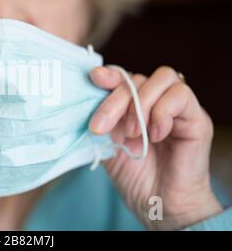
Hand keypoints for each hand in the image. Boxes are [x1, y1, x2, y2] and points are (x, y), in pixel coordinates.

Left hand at [89, 66, 222, 229]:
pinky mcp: (196, 118)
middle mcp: (156, 102)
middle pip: (138, 78)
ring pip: (162, 78)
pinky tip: (155, 135)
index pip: (124, 76)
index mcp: (134, 105)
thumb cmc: (135, 176)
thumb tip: (84, 99)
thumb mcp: (107, 144)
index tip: (94, 78)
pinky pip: (181, 95)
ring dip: (141, 104)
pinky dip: (162, 113)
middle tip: (102, 126)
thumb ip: (100, 120)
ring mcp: (177, 108)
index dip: (110, 74)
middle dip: (115, 100)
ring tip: (133, 133)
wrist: (158, 205)